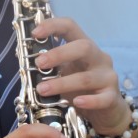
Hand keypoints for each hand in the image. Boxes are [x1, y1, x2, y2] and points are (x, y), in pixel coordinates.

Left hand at [33, 18, 130, 136]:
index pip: (72, 27)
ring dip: (62, 83)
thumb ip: (52, 67)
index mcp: (86, 48)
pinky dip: (88, 101)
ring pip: (86, 78)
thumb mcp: (66, 74)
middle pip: (84, 47)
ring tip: (43, 90)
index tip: (35, 33)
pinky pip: (101, 99)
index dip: (53, 26)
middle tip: (39, 63)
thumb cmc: (82, 89)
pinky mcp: (112, 97)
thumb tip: (25, 63)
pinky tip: (76, 102)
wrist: (106, 111)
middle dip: (59, 54)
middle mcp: (99, 59)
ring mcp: (108, 77)